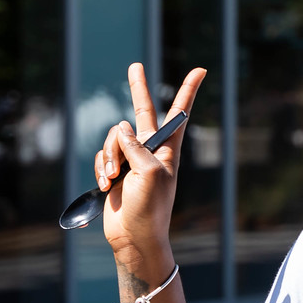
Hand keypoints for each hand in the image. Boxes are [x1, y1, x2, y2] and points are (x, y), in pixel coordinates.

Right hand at [96, 63, 205, 280]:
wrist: (134, 236)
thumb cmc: (150, 207)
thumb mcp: (149, 172)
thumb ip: (135, 145)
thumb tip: (120, 128)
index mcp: (168, 148)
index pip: (179, 113)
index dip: (189, 90)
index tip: (201, 70)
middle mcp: (150, 149)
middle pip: (142, 111)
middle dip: (138, 89)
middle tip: (135, 66)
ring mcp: (131, 159)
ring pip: (113, 138)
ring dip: (109, 156)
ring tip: (113, 178)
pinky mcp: (114, 170)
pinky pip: (102, 156)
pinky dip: (101, 168)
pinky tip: (105, 184)